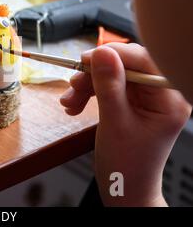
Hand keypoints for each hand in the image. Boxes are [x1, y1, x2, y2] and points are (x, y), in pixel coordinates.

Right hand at [60, 43, 190, 205]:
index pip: (143, 60)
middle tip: (73, 85)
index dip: (113, 55)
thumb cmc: (127, 164)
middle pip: (125, 66)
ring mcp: (146, 97)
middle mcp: (161, 93)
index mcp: (169, 99)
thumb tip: (100, 53)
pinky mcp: (132, 101)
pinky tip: (75, 105)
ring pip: (112, 75)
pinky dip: (89, 93)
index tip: (84, 60)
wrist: (124, 186)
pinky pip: (107, 86)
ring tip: (70, 102)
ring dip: (86, 86)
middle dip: (94, 75)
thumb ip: (108, 86)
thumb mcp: (114, 123)